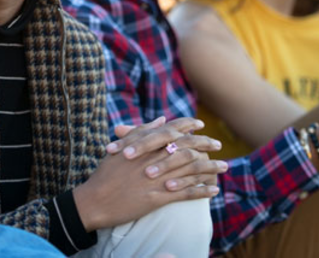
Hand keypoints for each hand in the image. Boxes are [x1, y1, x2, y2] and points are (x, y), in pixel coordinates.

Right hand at [73, 118, 225, 230]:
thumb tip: (161, 119)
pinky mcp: (158, 197)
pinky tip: (214, 190)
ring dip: (210, 168)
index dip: (187, 125)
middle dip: (205, 145)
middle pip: (186, 147)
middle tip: (218, 144)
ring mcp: (157, 178)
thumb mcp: (122, 146)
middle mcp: (154, 158)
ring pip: (190, 170)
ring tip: (224, 167)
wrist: (94, 199)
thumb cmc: (106, 172)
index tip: (200, 124)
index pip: (171, 130)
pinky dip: (202, 191)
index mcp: (146, 144)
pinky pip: (185, 193)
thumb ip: (142, 131)